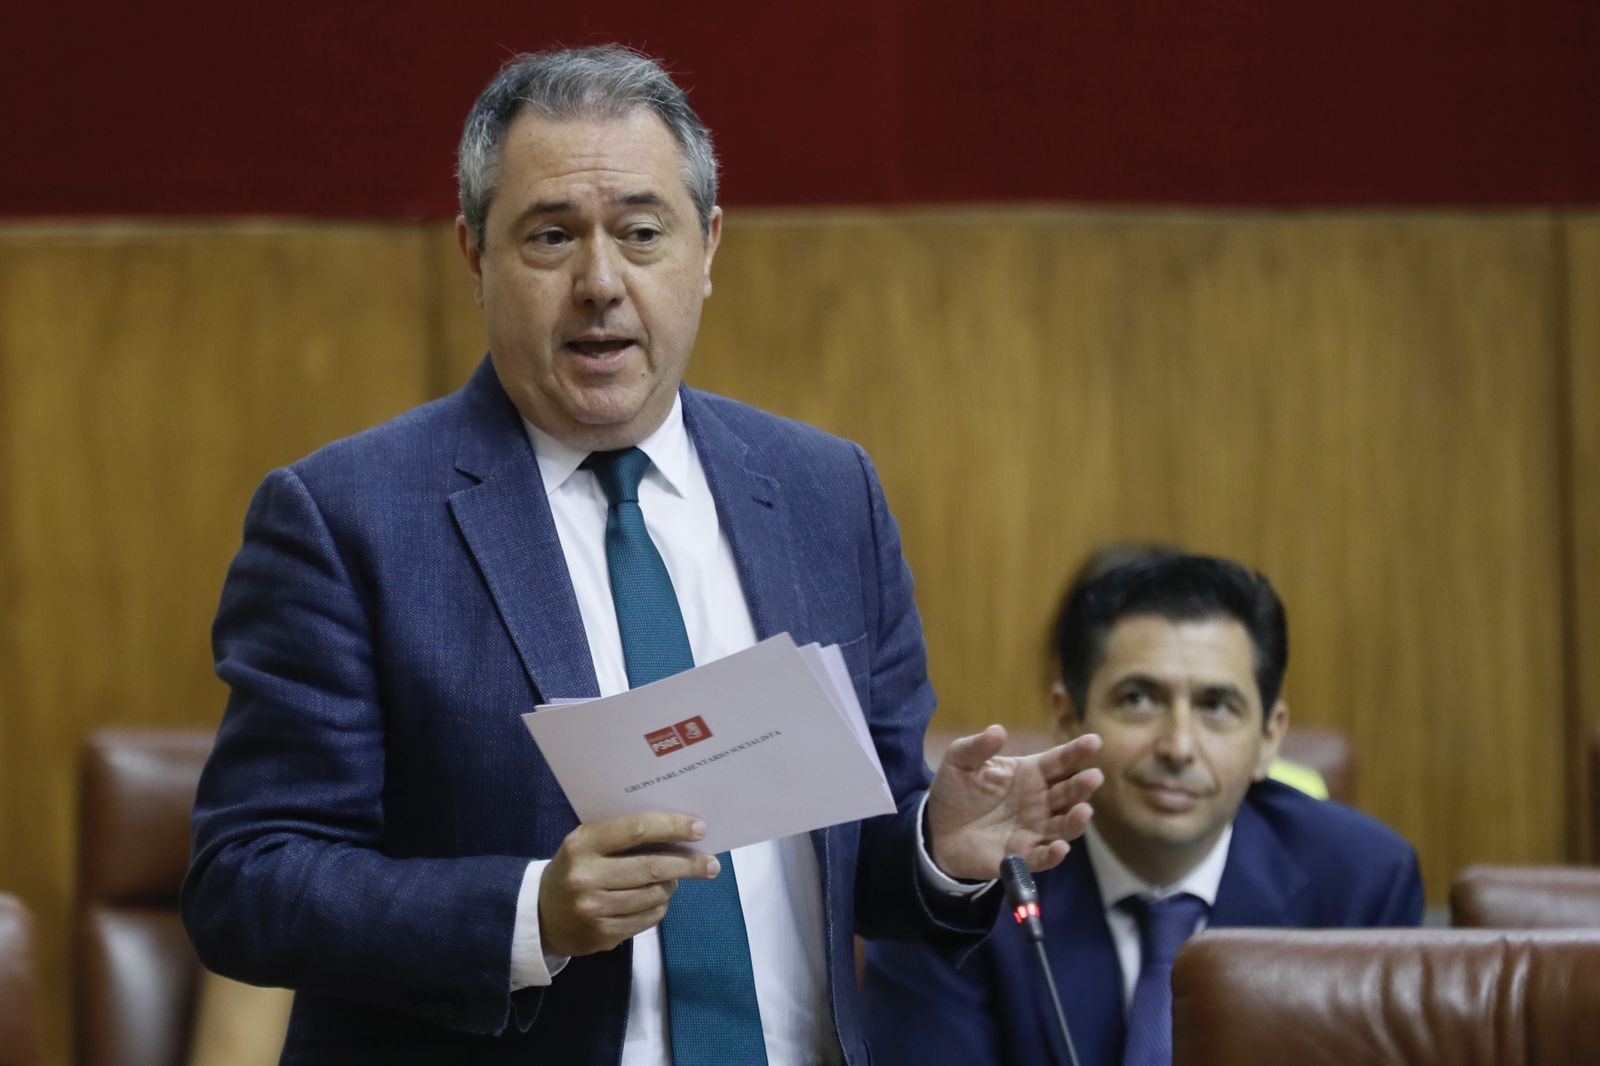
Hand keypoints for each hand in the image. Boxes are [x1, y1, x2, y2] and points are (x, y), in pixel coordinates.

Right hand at [538, 812, 720, 956]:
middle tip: (711, 864)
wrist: (540, 914)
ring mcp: (594, 909)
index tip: (700, 828)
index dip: (672, 827)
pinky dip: (660, 906)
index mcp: (583, 844)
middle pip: (652, 868)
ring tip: (674, 880)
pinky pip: (648, 919)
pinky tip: (655, 899)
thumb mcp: (589, 843)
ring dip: (672, 886)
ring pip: (654, 895)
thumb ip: (625, 836)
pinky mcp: (602, 935)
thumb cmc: (575, 868)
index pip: (636, 829)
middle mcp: (586, 876)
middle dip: (689, 864)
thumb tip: (680, 834)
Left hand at [926, 725, 1102, 880]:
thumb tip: (998, 730)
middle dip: (1083, 785)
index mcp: (1031, 773)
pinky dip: (1054, 855)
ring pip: (1064, 826)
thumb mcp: (961, 761)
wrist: (935, 828)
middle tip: (1094, 776)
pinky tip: (1060, 848)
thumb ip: (979, 746)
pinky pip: (1043, 857)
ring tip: (1084, 811)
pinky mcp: (1021, 856)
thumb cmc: (955, 790)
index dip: (1076, 751)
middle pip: (1068, 793)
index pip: (1059, 761)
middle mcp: (1040, 802)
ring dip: (1076, 820)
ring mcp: (1034, 830)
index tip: (1094, 741)